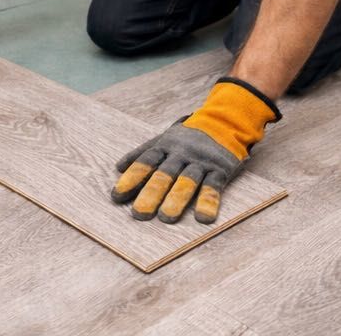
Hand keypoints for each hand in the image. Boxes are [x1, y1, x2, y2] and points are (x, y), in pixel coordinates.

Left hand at [111, 78, 280, 223]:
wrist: (223, 121)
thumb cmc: (187, 137)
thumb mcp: (163, 140)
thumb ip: (142, 153)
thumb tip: (118, 168)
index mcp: (165, 147)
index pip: (146, 161)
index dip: (132, 178)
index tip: (117, 195)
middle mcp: (181, 154)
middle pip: (164, 174)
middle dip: (152, 193)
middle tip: (139, 213)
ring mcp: (201, 162)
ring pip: (187, 181)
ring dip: (177, 199)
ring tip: (167, 217)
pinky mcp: (220, 169)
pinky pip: (213, 186)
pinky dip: (208, 201)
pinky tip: (203, 217)